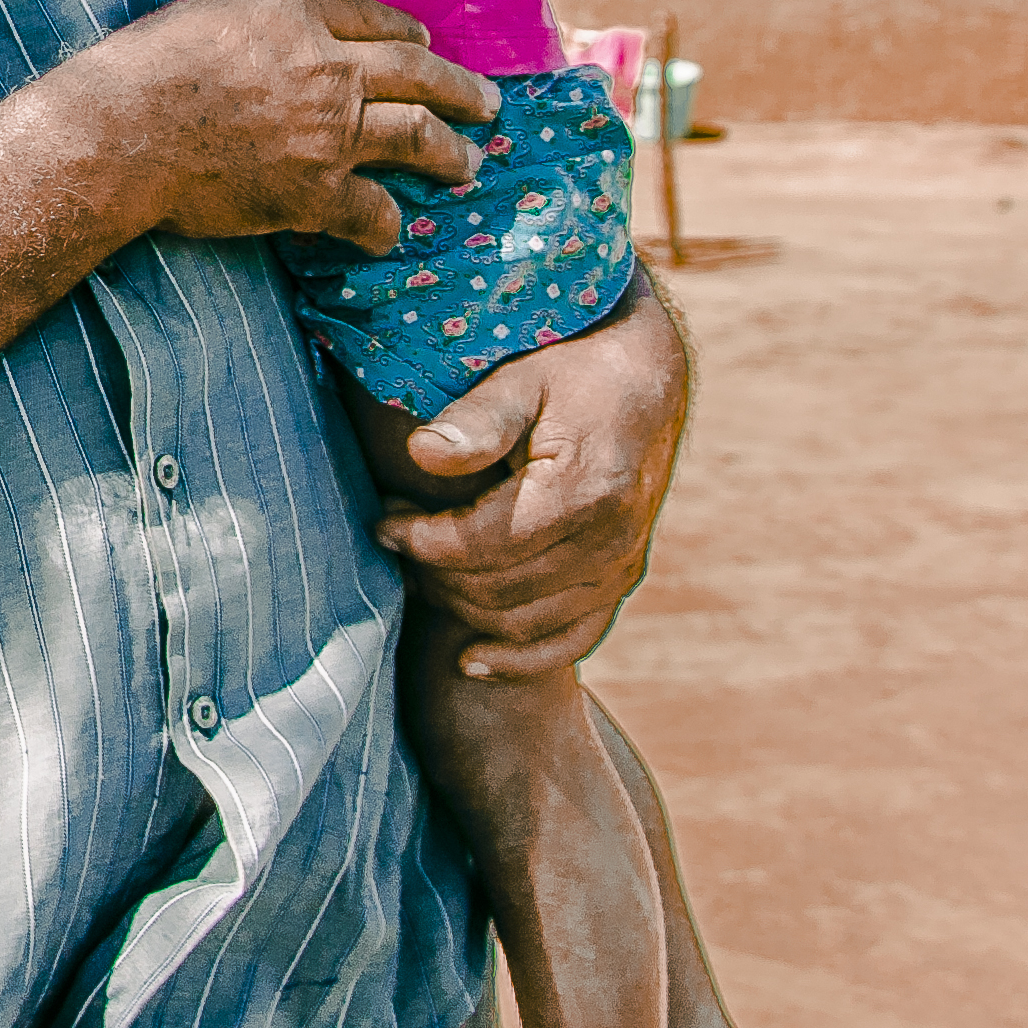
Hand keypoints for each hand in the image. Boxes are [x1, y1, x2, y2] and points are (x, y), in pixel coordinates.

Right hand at [110, 0, 499, 251]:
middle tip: (489, 104)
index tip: (425, 40)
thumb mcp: (188, 13)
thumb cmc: (145, 68)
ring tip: (469, 164)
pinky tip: (392, 231)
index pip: (371, 19)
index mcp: (297, 19)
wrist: (122, 136)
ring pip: (417, 137)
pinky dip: (387, 224)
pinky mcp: (316, 192)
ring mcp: (329, 133)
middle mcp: (329, 70)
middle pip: (417, 74)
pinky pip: (374, 210)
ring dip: (451, 153)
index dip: (404, 30)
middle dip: (461, 90)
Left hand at [379, 269, 692, 675]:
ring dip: (462, 606)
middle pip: (501, 590)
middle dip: (434, 571)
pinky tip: (471, 660)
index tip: (382, 523)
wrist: (645, 377)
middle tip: (393, 536)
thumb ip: (476, 419)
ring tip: (420, 566)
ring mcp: (620, 566)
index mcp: (584, 491)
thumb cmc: (575, 367)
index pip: (485, 545)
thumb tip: (421, 454)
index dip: (423, 542)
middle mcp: (610, 541)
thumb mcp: (523, 377)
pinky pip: (574, 639)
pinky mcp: (621, 578)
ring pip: (527, 622)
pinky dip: (521, 658)